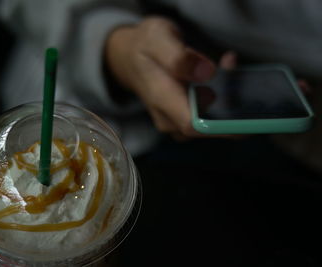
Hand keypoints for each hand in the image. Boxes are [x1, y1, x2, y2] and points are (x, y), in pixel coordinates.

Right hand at [105, 17, 234, 139]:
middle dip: (231, 105)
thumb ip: (178, 56)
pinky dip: (222, 101)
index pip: (193, 126)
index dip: (223, 124)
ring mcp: (175, 123)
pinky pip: (207, 119)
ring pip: (210, 124)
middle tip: (234, 69)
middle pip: (207, 128)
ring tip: (227, 66)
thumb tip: (207, 73)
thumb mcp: (157, 38)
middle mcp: (167, 118)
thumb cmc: (145, 46)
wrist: (131, 58)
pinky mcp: (183, 120)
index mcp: (160, 98)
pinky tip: (222, 77)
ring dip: (228, 101)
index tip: (245, 107)